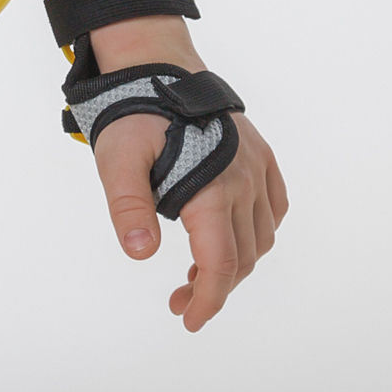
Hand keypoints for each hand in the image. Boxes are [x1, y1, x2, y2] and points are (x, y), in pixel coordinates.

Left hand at [94, 109, 287, 332]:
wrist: (158, 68)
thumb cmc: (134, 115)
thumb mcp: (117, 162)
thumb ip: (128, 208)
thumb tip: (141, 253)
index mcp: (211, 188)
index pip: (220, 263)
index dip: (209, 300)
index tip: (190, 323)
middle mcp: (243, 181)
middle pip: (242, 257)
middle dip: (214, 288)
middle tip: (179, 302)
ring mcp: (257, 168)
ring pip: (262, 236)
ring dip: (235, 264)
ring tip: (196, 274)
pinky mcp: (261, 156)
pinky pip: (274, 208)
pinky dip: (258, 233)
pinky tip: (230, 238)